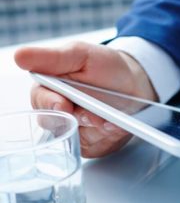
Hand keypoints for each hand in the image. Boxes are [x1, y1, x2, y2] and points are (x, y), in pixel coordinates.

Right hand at [14, 42, 157, 157]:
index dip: (51, 104)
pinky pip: (94, 147)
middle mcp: (58, 112)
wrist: (136, 83)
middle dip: (79, 119)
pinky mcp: (89, 144)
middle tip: (96, 115)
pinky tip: (117, 127)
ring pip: (76, 138)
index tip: (63, 104)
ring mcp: (73, 129)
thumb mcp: (81, 55)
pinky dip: (108, 138)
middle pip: (56, 125)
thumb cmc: (107, 67)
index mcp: (50, 88)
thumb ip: (52, 57)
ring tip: (112, 120)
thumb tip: (20, 56)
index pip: (40, 101)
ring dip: (96, 130)